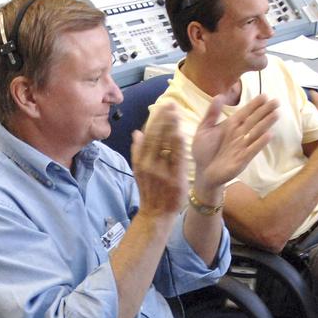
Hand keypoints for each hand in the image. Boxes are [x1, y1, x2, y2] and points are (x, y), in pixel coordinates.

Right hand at [131, 102, 187, 217]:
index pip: (148, 134)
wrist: (155, 214)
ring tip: (176, 113)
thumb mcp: (138, 170)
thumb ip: (138, 151)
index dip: (155, 119)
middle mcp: (149, 164)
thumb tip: (137, 132)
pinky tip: (180, 133)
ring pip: (165, 145)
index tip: (162, 106)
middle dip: (163, 118)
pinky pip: (176, 159)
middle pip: (156, 136)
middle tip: (171, 103)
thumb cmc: (150, 191)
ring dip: (171, 127)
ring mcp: (161, 171)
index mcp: (141, 160)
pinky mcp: (174, 179)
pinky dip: (177, 146)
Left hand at [190, 92, 277, 193]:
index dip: (254, 105)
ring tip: (276, 114)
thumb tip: (219, 95)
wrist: (202, 172)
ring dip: (266, 123)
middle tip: (276, 101)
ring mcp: (242, 146)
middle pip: (254, 120)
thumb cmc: (203, 151)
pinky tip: (269, 134)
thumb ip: (212, 114)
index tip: (264, 95)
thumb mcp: (204, 129)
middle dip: (265, 111)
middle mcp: (238, 134)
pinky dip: (260, 142)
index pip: (245, 113)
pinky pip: (253, 149)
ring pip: (256, 132)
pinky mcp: (242, 159)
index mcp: (230, 126)